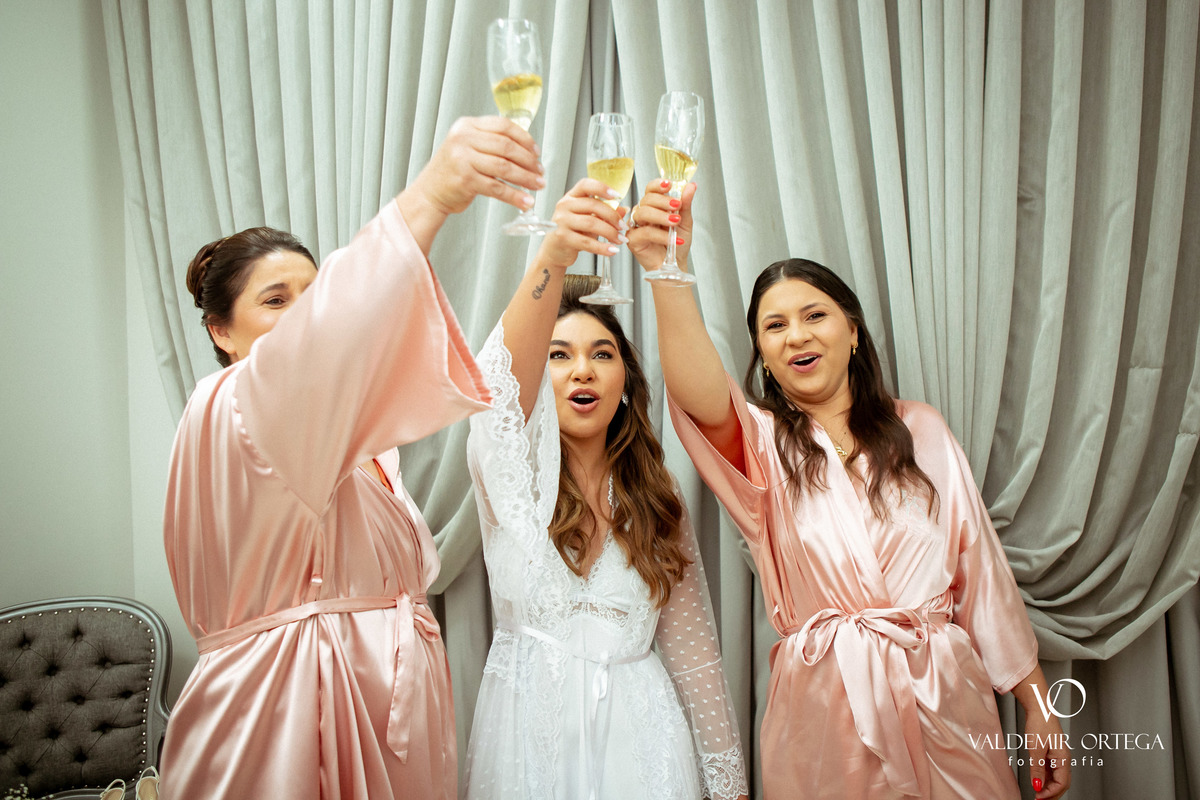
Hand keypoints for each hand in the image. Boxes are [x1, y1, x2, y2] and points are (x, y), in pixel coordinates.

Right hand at [408, 116, 544, 215]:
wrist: (430, 192)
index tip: (537, 152)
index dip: (525, 139)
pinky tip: (526, 201)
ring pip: (504, 167)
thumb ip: (490, 141)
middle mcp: (463, 139)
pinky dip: (515, 196)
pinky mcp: (465, 180)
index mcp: (467, 125)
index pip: (503, 126)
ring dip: (526, 178)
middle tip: (540, 172)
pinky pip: (497, 188)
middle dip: (528, 161)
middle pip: (506, 147)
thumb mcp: (467, 146)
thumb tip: (528, 150)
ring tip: (538, 186)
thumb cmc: (454, 171)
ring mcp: (463, 159)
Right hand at [535, 178, 625, 271]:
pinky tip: (612, 250)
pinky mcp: (562, 237)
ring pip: (591, 223)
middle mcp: (564, 206)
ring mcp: (561, 221)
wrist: (554, 251)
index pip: (586, 185)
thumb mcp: (589, 219)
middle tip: (623, 226)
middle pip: (593, 205)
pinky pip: (586, 242)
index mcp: (571, 197)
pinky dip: (602, 247)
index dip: (602, 188)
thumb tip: (624, 209)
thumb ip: (605, 213)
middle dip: (612, 216)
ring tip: (619, 239)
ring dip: (610, 232)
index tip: (617, 195)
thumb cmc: (572, 232)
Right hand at [626, 179, 695, 270]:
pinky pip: (644, 232)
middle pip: (646, 199)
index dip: (657, 185)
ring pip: (643, 213)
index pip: (650, 190)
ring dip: (661, 215)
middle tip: (677, 206)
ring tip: (676, 222)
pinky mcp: (632, 240)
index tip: (669, 185)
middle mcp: (643, 214)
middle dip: (663, 201)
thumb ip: (686, 204)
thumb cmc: (677, 244)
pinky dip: (661, 235)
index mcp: (654, 206)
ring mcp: (636, 226)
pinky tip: (673, 239)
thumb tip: (691, 186)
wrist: (675, 264)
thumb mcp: (685, 221)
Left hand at [1024, 711, 1069, 798]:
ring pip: (1055, 778)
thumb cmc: (1040, 723)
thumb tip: (1037, 785)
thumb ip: (1037, 769)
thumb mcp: (1036, 748)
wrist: (1039, 708)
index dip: (1050, 793)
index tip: (1038, 796)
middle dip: (1051, 794)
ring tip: (1037, 794)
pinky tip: (1037, 782)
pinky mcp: (1050, 752)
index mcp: (1063, 759)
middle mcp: (1062, 759)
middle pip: (1061, 783)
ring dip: (1047, 787)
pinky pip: (1050, 770)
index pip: (1061, 783)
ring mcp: (1057, 756)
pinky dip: (1044, 778)